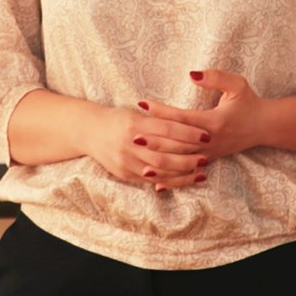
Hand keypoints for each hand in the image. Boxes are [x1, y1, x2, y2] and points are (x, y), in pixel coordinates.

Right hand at [80, 104, 208, 190]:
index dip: (188, 133)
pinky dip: (171, 181)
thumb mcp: (136, 113)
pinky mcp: (125, 174)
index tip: (206, 134)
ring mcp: (126, 161)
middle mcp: (130, 144)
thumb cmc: (118, 119)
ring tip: (201, 170)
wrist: (89, 132)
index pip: (167, 129)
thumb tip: (188, 122)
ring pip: (160, 170)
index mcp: (134, 124)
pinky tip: (185, 179)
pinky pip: (152, 181)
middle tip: (207, 156)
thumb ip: (158, 119)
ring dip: (183, 172)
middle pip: (165, 153)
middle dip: (188, 156)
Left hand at [141, 68, 266, 164]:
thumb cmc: (248, 102)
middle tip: (132, 135)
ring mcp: (209, 153)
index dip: (162, 111)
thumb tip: (192, 74)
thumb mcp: (237, 84)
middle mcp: (209, 140)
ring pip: (179, 160)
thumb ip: (216, 78)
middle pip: (177, 143)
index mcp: (213, 122)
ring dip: (157, 158)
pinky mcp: (209, 160)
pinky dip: (168, 176)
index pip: (182, 118)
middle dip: (154, 139)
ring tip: (137, 156)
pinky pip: (185, 170)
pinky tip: (152, 179)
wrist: (264, 126)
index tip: (143, 104)